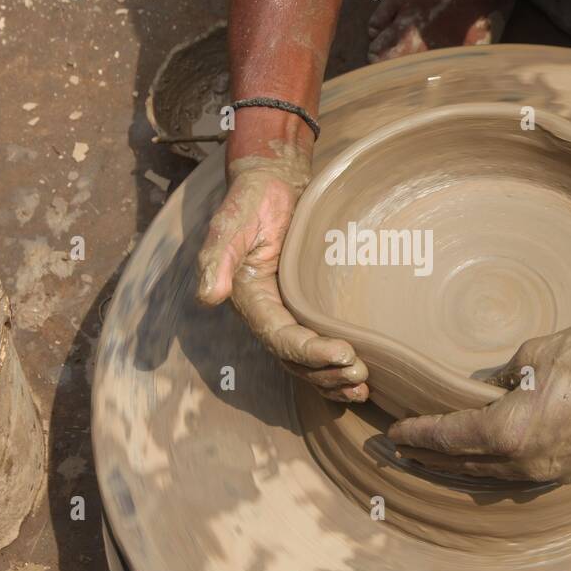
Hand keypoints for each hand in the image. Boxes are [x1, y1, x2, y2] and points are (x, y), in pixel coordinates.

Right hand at [196, 146, 368, 402]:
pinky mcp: (306, 310)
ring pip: (306, 363)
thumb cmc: (253, 199)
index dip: (310, 353)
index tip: (345, 353)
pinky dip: (335, 368)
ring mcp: (286, 314)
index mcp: (250, 301)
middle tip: (360, 376)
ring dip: (332, 380)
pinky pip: (317, 349)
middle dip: (325, 374)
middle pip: (294, 360)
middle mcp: (266, 314)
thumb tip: (208, 297)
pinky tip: (358, 380)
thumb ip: (217, 256)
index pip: (280, 338)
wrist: (272, 182)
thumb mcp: (232, 221)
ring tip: (362, 388)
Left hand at [387, 325, 570, 481]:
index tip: (394, 431)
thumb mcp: (535, 355)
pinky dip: (487, 469)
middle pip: (460, 464)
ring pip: (487, 475)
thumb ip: (501, 377)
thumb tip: (484, 389)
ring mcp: (546, 471)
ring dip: (455, 466)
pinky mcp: (567, 470)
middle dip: (426, 455)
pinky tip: (477, 461)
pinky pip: (514, 475)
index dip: (417, 433)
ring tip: (430, 457)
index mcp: (508, 432)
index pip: (447, 437)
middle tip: (398, 450)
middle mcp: (523, 462)